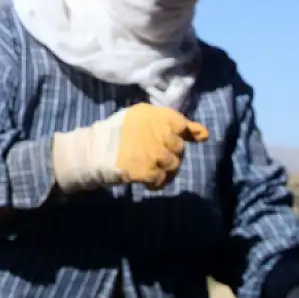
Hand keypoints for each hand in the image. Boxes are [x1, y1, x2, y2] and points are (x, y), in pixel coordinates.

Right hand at [51, 102, 208, 192]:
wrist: (93, 151)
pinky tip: (146, 180)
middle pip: (178, 147)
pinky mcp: (148, 171)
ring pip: (173, 165)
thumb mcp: (141, 117)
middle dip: (169, 152)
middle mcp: (158, 132)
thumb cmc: (116, 131)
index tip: (171, 140)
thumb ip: (172, 122)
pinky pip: (162, 180)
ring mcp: (154, 153)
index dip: (180, 134)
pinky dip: (156, 182)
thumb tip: (204, 134)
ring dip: (164, 169)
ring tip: (150, 168)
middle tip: (154, 155)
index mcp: (156, 115)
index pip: (181, 124)